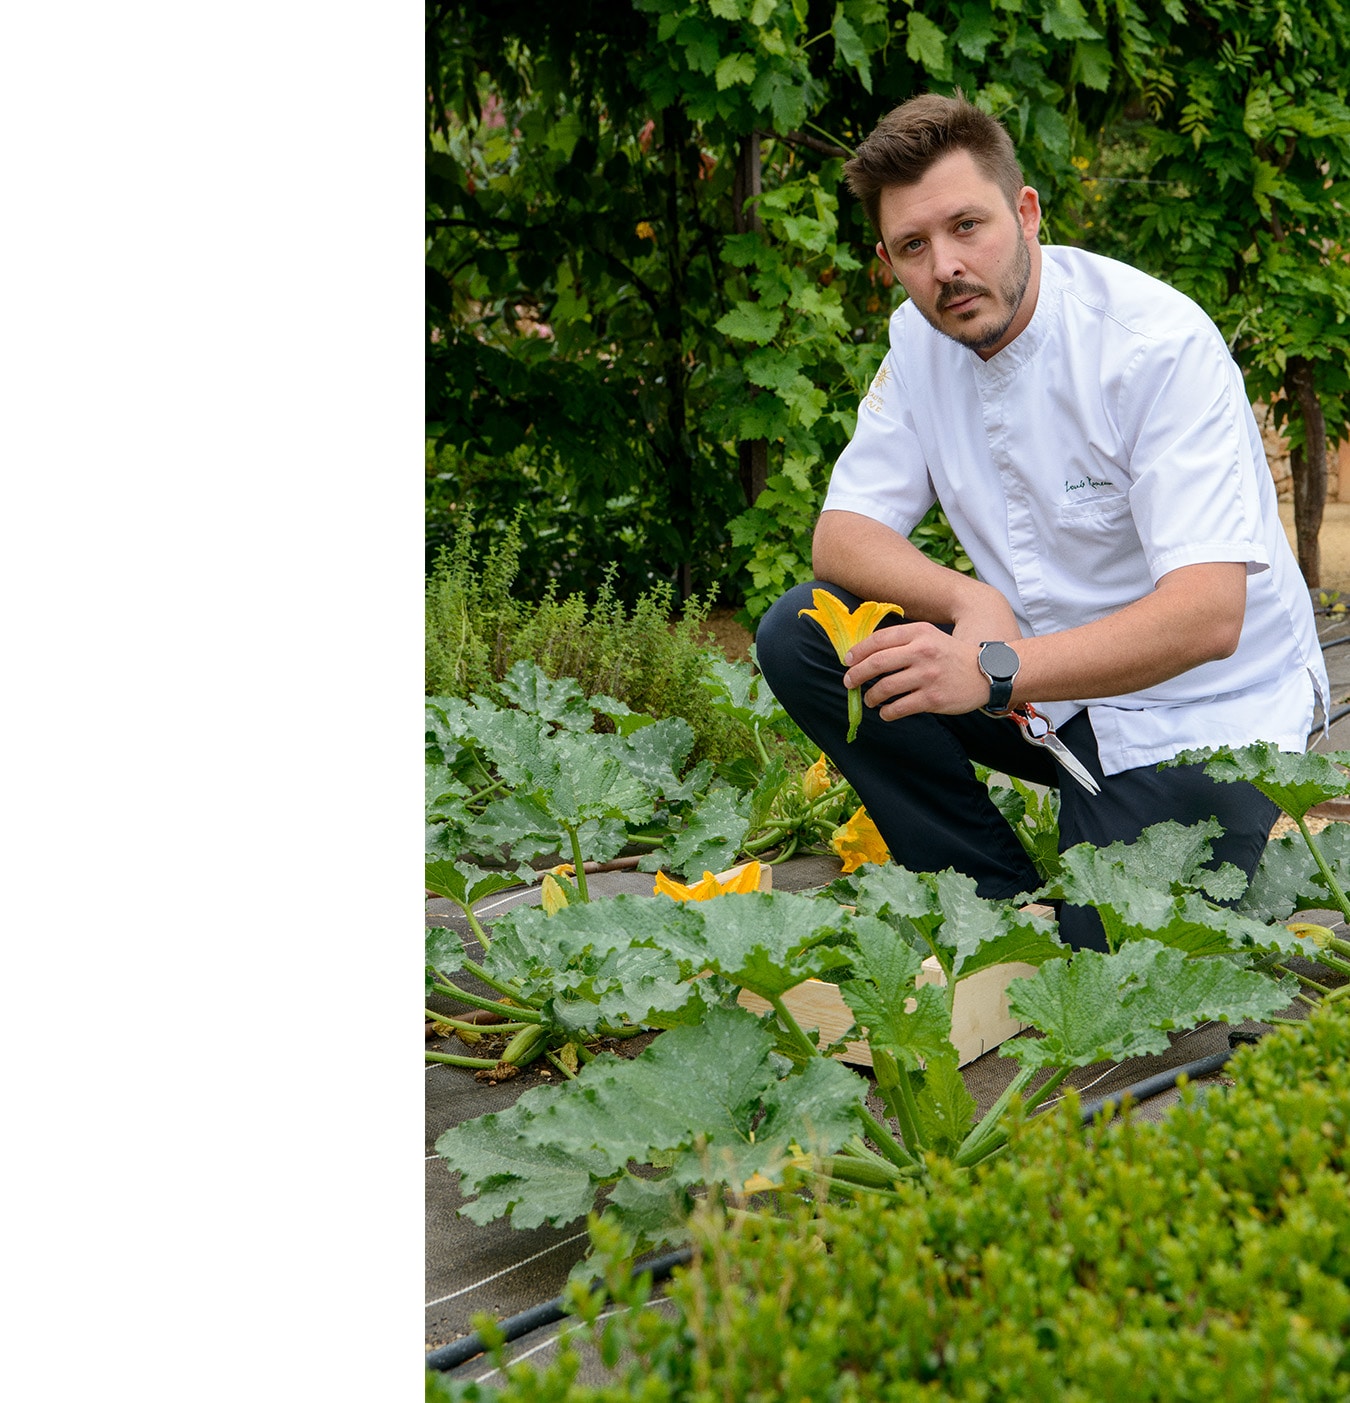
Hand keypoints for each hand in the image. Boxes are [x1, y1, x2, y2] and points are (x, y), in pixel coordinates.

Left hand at [842, 622, 990, 718]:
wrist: (986, 673)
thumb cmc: (951, 656)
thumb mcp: (930, 637)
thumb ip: (903, 641)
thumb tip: (866, 654)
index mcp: (919, 633)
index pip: (879, 640)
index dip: (858, 652)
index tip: (848, 661)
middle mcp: (922, 652)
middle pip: (876, 663)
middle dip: (856, 675)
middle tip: (849, 682)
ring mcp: (927, 676)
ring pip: (884, 688)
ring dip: (870, 696)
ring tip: (869, 699)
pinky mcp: (932, 698)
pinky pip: (899, 708)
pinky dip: (886, 712)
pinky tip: (885, 712)